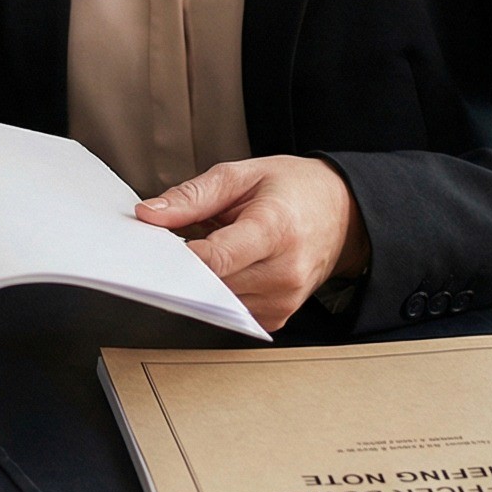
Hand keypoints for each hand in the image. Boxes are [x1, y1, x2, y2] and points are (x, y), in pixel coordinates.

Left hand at [134, 156, 369, 331]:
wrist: (343, 213)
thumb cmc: (295, 190)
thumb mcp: (241, 174)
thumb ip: (192, 196)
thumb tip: (149, 215)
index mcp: (275, 229)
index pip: (217, 258)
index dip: (180, 256)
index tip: (156, 247)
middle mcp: (285, 271)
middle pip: (211, 284)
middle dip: (184, 265)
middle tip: (176, 240)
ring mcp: (284, 299)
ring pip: (216, 301)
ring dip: (201, 279)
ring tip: (214, 245)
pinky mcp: (278, 317)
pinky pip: (231, 310)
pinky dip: (219, 291)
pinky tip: (227, 267)